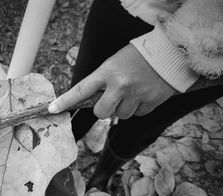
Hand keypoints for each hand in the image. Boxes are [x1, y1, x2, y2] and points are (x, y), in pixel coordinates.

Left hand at [48, 44, 177, 118]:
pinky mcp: (151, 102)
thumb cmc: (138, 55)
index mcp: (108, 71)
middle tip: (111, 100)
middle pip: (101, 113)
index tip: (52, 109)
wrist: (170, 52)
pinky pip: (138, 114)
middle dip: (103, 110)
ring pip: (121, 116)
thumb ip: (103, 80)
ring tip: (133, 91)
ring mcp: (136, 95)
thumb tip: (96, 101)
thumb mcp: (115, 62)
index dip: (65, 101)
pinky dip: (139, 107)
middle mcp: (120, 85)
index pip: (81, 90)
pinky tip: (144, 94)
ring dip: (124, 108)